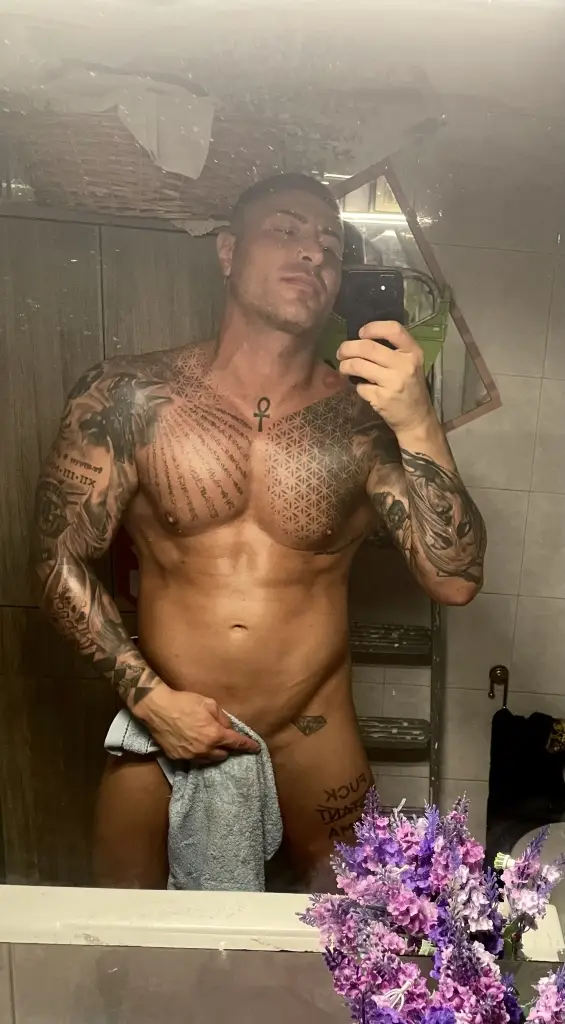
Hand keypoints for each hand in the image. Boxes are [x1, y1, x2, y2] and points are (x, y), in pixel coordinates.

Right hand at [133, 685, 259, 761]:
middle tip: (225, 739)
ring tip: (210, 742)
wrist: (158, 708)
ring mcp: (190, 756)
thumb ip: (223, 718)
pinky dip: (198, 754)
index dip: (248, 746)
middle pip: (223, 755)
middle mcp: (205, 749)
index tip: (255, 748)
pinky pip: (194, 759)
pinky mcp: (178, 758)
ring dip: (213, 753)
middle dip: (227, 748)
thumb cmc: (184, 702)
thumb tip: (228, 728)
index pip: (236, 743)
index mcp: (215, 735)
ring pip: (209, 760)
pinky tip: (195, 744)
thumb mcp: (209, 704)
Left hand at [337, 321, 433, 434]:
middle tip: (341, 352)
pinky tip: (362, 387)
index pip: (393, 329)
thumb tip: (362, 339)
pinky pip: (360, 386)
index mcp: (413, 352)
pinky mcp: (381, 398)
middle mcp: (404, 365)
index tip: (361, 333)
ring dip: (345, 365)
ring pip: (358, 365)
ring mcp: (393, 382)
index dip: (373, 327)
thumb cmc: (410, 387)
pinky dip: (357, 386)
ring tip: (344, 367)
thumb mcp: (410, 364)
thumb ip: (393, 350)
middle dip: (348, 348)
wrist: (416, 418)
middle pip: (368, 347)